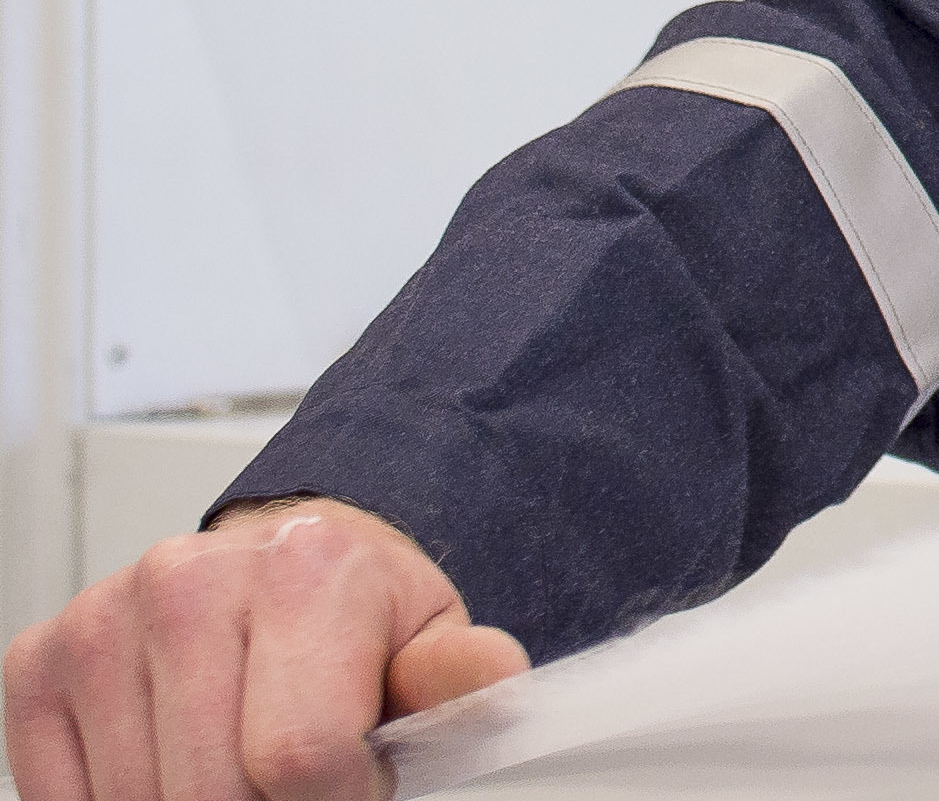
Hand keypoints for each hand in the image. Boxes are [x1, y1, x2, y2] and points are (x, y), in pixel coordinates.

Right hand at [5, 499, 527, 800]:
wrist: (284, 560)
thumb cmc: (354, 612)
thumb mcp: (428, 640)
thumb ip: (459, 676)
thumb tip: (493, 676)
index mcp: (305, 568)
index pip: (299, 757)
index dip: (338, 799)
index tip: (356, 782)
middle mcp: (189, 581)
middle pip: (211, 792)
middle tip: (299, 776)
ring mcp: (103, 621)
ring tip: (244, 759)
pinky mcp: (39, 663)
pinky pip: (67, 798)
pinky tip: (176, 759)